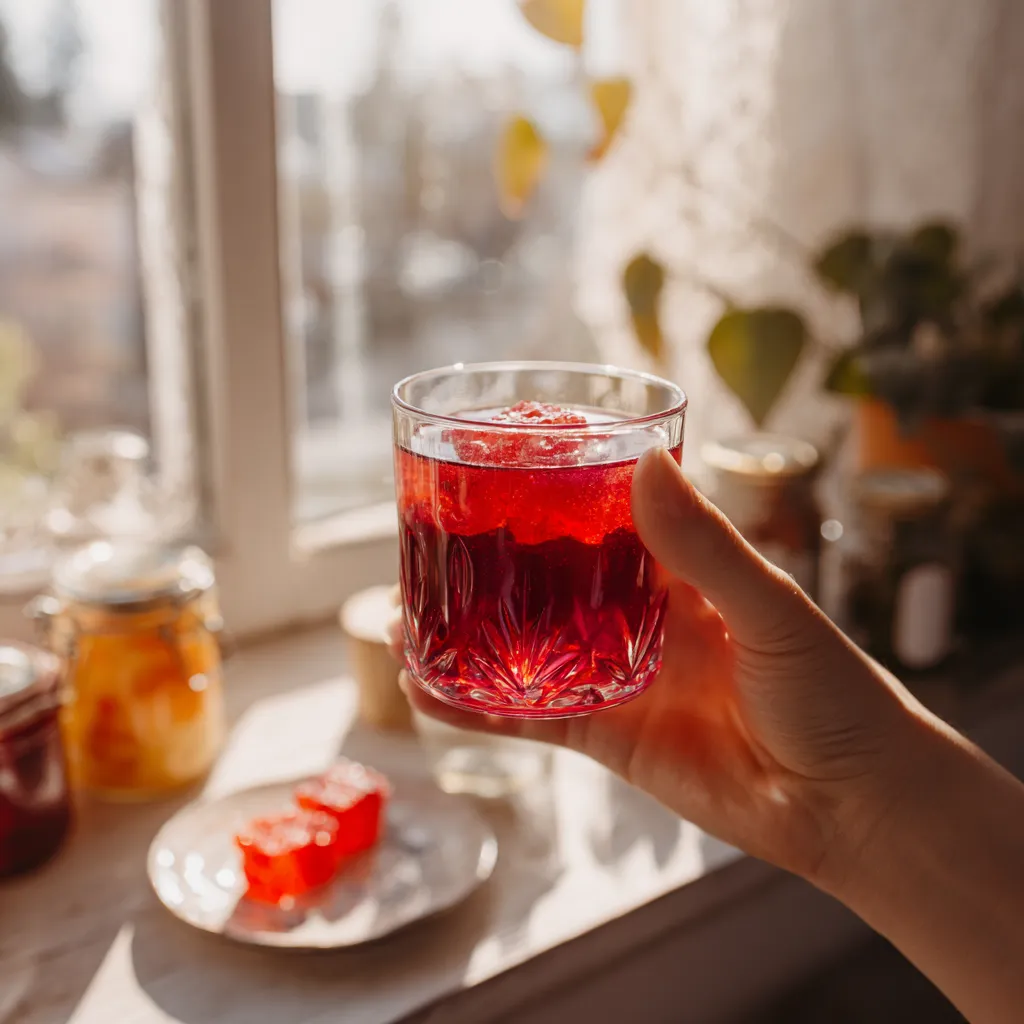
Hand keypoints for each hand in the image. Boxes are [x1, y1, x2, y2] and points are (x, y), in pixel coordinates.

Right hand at [393, 448, 922, 883]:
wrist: (849, 806)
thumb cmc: (832, 693)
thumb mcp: (771, 607)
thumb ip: (704, 545)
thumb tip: (649, 461)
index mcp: (678, 569)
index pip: (598, 517)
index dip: (544, 496)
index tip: (485, 471)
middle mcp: (638, 616)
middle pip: (544, 581)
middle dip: (485, 566)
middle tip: (421, 548)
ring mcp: (617, 676)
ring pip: (524, 648)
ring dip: (465, 637)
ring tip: (401, 619)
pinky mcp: (607, 736)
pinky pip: (530, 718)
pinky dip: (478, 710)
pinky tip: (428, 695)